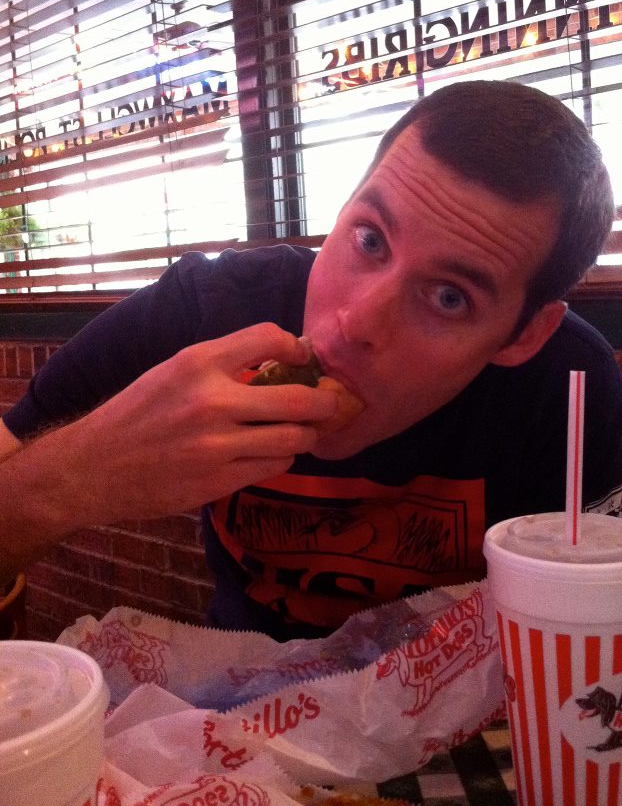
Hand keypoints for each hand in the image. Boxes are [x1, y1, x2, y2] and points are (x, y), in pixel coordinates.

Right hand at [27, 323, 339, 526]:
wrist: (93, 466)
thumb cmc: (137, 414)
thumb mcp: (173, 372)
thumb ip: (223, 364)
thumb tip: (282, 361)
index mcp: (197, 362)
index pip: (269, 337)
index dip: (296, 346)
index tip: (302, 358)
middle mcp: (211, 400)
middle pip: (298, 398)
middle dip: (324, 401)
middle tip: (330, 402)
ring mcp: (217, 445)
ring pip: (294, 438)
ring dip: (306, 434)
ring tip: (303, 431)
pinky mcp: (218, 481)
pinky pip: (273, 465)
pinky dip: (281, 457)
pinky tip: (272, 452)